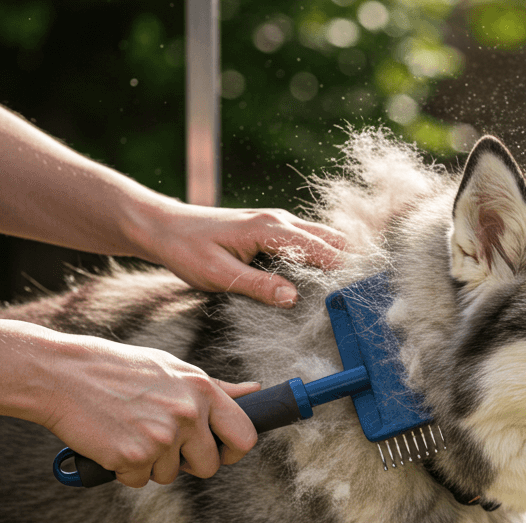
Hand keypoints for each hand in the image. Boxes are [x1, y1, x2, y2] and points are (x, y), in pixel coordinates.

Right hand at [39, 334, 262, 487]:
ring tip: (129, 431)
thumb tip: (255, 391)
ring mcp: (160, 437)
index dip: (234, 451)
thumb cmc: (117, 369)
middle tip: (161, 444)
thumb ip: (215, 387)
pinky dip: (123, 470)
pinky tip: (111, 441)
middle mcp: (187, 414)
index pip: (244, 435)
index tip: (220, 452)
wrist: (60, 374)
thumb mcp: (172, 368)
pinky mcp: (132, 457)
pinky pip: (138, 480)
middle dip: (188, 464)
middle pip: (209, 466)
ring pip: (170, 476)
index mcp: (202, 390)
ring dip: (150, 464)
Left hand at [133, 201, 347, 307]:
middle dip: (350, 264)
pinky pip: (309, 241)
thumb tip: (294, 298)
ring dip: (338, 261)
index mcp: (269, 229)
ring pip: (324, 239)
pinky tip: (325, 281)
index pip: (321, 249)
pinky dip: (323, 258)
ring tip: (349, 292)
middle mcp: (280, 220)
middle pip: (333, 239)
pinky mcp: (274, 230)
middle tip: (361, 296)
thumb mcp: (218, 274)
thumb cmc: (186, 249)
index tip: (360, 294)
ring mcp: (279, 222)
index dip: (343, 271)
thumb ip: (257, 286)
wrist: (164, 227)